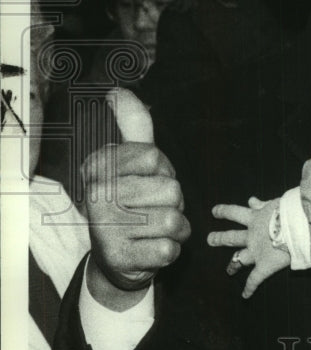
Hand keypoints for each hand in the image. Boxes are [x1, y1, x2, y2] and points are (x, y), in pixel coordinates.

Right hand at [82, 89, 189, 308]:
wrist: (116, 257)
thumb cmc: (132, 202)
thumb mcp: (131, 161)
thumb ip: (133, 126)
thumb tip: (118, 91)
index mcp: (98, 168)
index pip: (154, 157)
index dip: (162, 170)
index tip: (147, 181)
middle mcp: (96, 196)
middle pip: (171, 190)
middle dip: (173, 202)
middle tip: (152, 209)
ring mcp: (105, 229)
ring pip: (174, 220)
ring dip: (176, 227)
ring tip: (154, 229)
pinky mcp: (120, 258)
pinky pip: (170, 248)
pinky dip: (170, 249)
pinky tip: (151, 248)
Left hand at [208, 196, 286, 298]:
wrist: (302, 225)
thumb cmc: (293, 209)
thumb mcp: (276, 202)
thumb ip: (263, 203)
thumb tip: (251, 200)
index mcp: (255, 217)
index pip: (235, 212)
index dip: (224, 211)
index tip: (214, 211)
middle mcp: (252, 235)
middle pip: (232, 237)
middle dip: (220, 238)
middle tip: (210, 239)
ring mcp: (256, 252)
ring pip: (239, 259)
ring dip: (233, 265)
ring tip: (228, 270)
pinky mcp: (264, 266)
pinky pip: (255, 279)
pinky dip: (250, 288)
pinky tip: (245, 296)